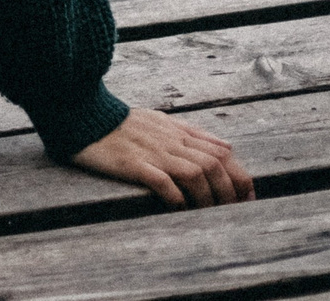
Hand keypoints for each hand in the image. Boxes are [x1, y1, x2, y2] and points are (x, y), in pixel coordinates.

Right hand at [70, 107, 255, 206]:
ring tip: (207, 214)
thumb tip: (226, 146)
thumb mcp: (160, 120)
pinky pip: (162, 181)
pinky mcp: (133, 163)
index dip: (240, 177)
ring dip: (207, 197)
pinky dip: (176, 197)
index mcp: (178, 131)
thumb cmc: (121, 122)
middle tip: (232, 212)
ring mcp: (152, 151)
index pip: (222, 153)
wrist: (82, 114)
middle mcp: (170, 140)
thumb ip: (192, 133)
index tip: (247, 198)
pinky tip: (178, 208)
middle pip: (213, 165)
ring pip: (194, 173)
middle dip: (229, 191)